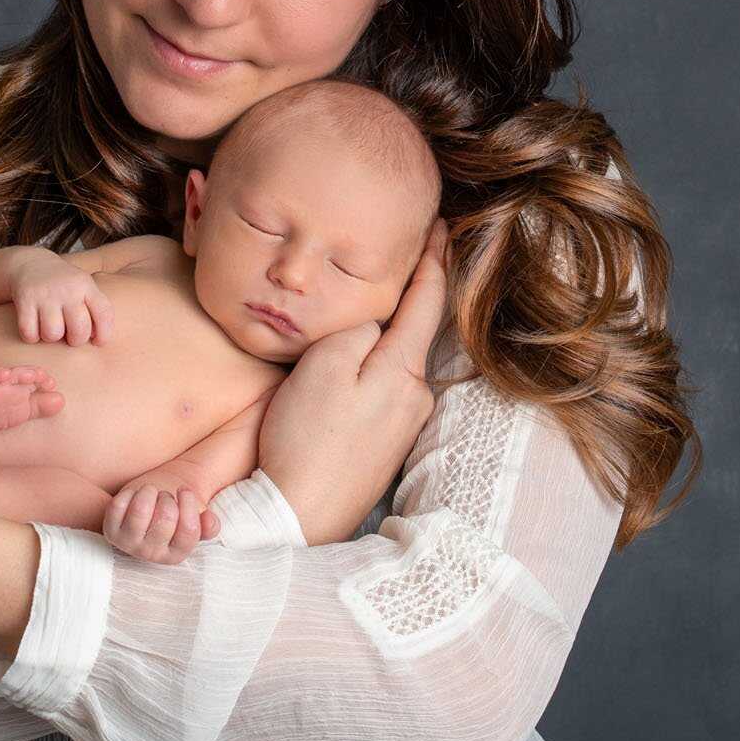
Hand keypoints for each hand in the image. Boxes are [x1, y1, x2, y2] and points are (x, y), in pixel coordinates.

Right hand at [11, 253, 113, 344]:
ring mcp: (46, 294)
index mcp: (86, 286)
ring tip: (49, 327)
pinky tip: (33, 327)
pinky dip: (31, 336)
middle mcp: (68, 289)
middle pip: (79, 330)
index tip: (98, 342)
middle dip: (75, 340)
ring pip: (52, 334)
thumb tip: (99, 340)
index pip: (104, 313)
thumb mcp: (83, 287)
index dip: (104, 334)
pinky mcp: (25, 300)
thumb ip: (95, 309)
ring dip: (50, 337)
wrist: (30, 263)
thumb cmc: (63, 285)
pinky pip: (30, 333)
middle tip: (69, 334)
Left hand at [103, 480, 220, 564]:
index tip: (184, 490)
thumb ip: (208, 524)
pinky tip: (134, 495)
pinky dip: (128, 494)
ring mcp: (129, 544)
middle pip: (165, 520)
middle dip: (167, 498)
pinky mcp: (110, 532)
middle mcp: (152, 554)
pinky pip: (118, 507)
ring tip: (151, 492)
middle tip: (164, 495)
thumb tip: (209, 521)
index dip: (189, 505)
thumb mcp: (195, 518)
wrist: (148, 508)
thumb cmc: (175, 510)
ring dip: (148, 493)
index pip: (189, 532)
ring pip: (140, 512)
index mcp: (176, 555)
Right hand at [257, 218, 450, 544]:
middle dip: (413, 293)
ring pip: (397, 362)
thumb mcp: (323, 366)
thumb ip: (356, 330)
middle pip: (416, 331)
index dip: (434, 259)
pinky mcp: (383, 446)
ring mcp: (402, 425)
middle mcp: (414, 397)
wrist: (298, 515)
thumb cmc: (304, 439)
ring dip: (389, 334)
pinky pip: (384, 389)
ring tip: (373, 304)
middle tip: (413, 247)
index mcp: (403, 371)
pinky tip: (355, 365)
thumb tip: (374, 321)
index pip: (427, 302)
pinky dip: (376, 366)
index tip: (441, 224)